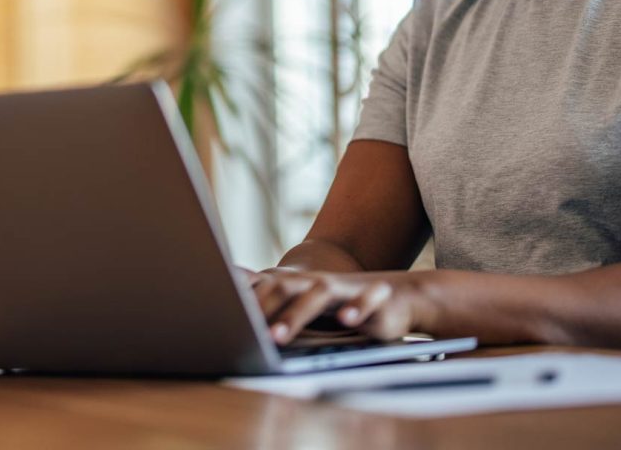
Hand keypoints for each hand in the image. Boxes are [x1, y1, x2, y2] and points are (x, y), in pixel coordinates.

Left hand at [249, 268, 421, 345]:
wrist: (400, 296)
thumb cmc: (347, 307)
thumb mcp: (312, 308)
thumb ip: (282, 307)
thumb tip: (244, 301)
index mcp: (302, 285)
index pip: (268, 286)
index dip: (246, 298)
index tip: (221, 314)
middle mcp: (321, 283)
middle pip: (286, 286)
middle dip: (263, 308)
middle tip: (242, 331)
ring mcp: (346, 289)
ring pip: (319, 293)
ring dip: (296, 314)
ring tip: (278, 336)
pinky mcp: (376, 299)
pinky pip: (365, 301)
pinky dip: (355, 309)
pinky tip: (346, 320)